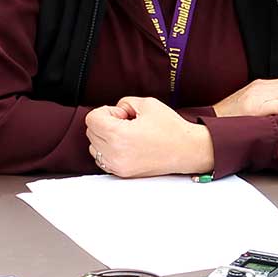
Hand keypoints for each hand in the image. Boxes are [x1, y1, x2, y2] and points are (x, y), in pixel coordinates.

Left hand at [85, 97, 214, 176]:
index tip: (123, 114)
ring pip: (93, 147)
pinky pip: (102, 159)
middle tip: (127, 123)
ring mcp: (118, 166)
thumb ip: (123, 103)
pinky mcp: (122, 173)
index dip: (107, 111)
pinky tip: (125, 145)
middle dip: (105, 123)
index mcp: (119, 135)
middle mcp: (115, 153)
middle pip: (91, 132)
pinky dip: (108, 150)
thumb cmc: (170, 128)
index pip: (91, 119)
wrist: (187, 150)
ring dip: (104, 138)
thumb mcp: (146, 104)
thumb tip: (114, 112)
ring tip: (126, 135)